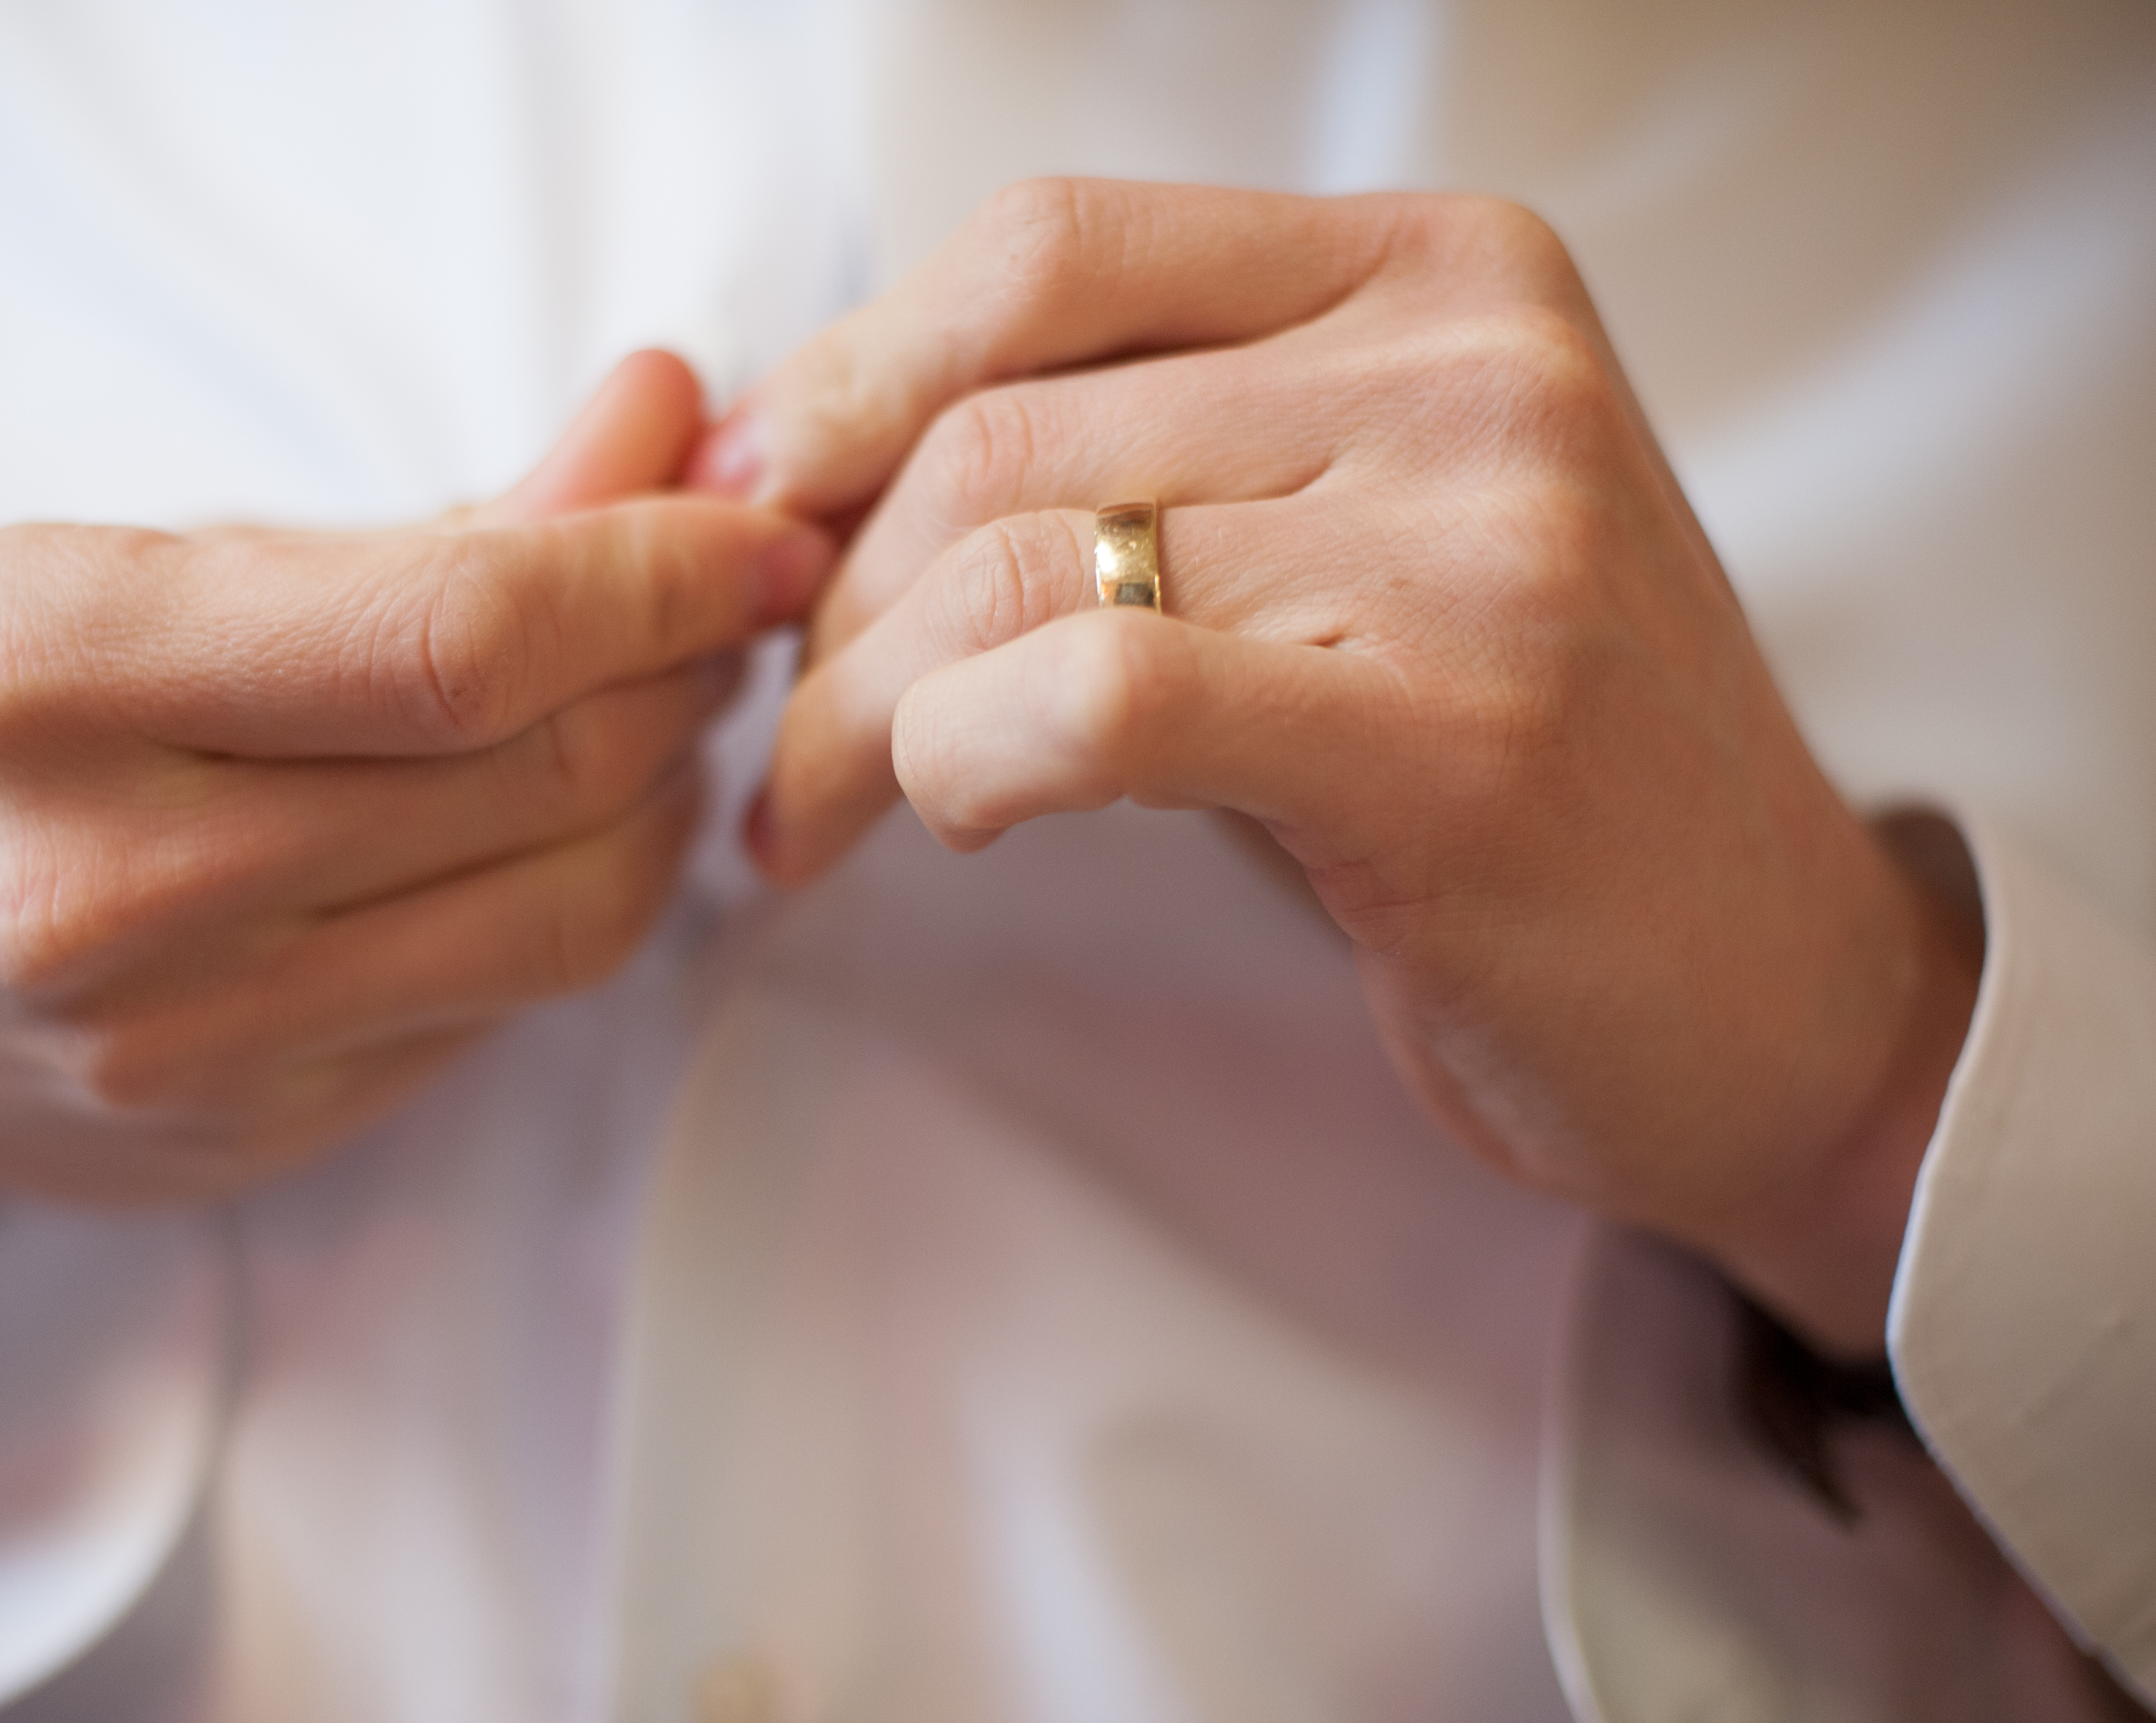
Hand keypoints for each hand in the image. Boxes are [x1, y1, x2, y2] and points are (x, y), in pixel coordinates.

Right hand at [0, 349, 830, 1204]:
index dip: (657, 577)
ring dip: (671, 794)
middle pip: (533, 775)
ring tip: (672, 705)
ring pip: (564, 916)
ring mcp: (179, 1042)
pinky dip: (590, 895)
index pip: (456, 637)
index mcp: (46, 673)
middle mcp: (103, 880)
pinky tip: (582, 824)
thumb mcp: (168, 559)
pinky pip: (512, 1007)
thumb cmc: (5, 713)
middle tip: (731, 602)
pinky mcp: (252, 1136)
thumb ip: (446, 513)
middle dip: (685, 668)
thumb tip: (676, 413)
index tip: (759, 531)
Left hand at [702, 182, 1979, 1355]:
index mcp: (1438, 272)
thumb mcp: (1341, 551)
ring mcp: (1485, 541)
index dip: (850, 379)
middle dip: (827, 596)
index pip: (1048, 250)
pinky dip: (956, 762)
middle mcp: (1474, 368)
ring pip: (1019, 560)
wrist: (1770, 997)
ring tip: (817, 811)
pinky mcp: (1462, 735)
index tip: (754, 517)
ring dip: (855, 708)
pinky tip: (954, 826)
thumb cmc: (1504, 775)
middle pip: (1001, 423)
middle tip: (779, 726)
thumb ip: (1138, 466)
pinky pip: (1100, 698)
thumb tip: (804, 458)